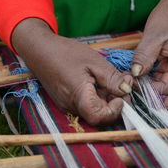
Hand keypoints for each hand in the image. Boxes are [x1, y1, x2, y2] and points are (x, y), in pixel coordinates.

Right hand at [12, 18, 132, 124]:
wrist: (39, 50)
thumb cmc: (66, 53)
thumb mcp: (94, 61)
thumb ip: (112, 79)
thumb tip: (127, 91)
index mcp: (78, 96)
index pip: (99, 118)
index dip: (115, 110)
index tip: (121, 94)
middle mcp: (71, 106)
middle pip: (99, 115)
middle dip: (116, 101)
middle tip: (123, 82)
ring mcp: (67, 105)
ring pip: (94, 110)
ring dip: (108, 98)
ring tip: (112, 78)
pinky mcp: (66, 102)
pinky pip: (87, 104)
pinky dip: (98, 96)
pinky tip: (100, 81)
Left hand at [132, 0, 167, 108]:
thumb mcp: (154, 35)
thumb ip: (145, 55)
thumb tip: (136, 74)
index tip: (165, 105)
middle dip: (156, 92)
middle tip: (136, 93)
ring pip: (164, 83)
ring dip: (150, 86)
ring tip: (133, 86)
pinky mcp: (167, 63)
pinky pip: (158, 75)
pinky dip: (149, 78)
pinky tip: (136, 78)